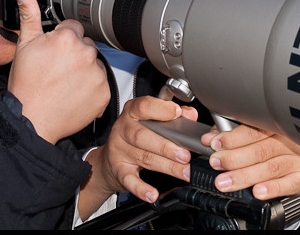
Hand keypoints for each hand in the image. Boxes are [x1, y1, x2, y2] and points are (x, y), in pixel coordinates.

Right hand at [6, 0, 108, 144]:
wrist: (31, 120)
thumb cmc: (26, 85)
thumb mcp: (23, 46)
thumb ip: (27, 14)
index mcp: (68, 38)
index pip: (72, 28)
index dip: (61, 40)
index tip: (53, 53)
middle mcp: (86, 53)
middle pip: (85, 45)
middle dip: (73, 54)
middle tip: (56, 70)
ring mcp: (97, 74)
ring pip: (94, 63)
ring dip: (84, 70)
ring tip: (64, 82)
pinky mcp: (104, 92)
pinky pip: (101, 83)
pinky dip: (91, 88)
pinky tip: (74, 93)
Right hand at [77, 91, 197, 219]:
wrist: (109, 158)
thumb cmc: (135, 134)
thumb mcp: (150, 120)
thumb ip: (171, 115)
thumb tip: (190, 114)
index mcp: (132, 112)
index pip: (144, 107)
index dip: (161, 110)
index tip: (178, 113)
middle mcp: (123, 129)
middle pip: (143, 136)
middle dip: (167, 146)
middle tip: (185, 155)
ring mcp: (119, 150)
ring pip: (144, 157)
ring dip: (167, 166)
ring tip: (184, 172)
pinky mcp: (119, 170)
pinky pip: (130, 180)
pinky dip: (142, 188)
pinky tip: (153, 194)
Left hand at [201, 125, 299, 200]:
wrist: (297, 163)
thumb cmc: (269, 146)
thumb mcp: (252, 137)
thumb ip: (232, 136)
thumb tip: (210, 139)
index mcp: (275, 125)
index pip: (253, 129)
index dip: (231, 137)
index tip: (214, 143)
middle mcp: (289, 139)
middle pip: (261, 149)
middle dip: (234, 158)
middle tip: (216, 164)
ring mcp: (298, 158)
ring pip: (271, 167)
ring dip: (245, 175)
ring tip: (226, 182)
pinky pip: (289, 183)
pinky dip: (272, 188)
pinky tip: (257, 191)